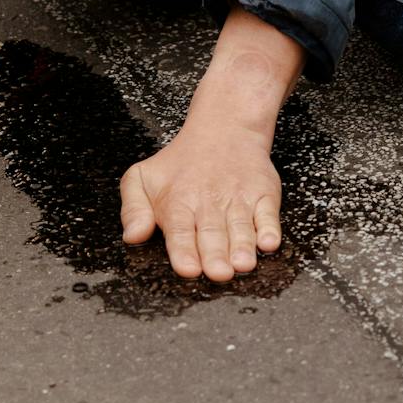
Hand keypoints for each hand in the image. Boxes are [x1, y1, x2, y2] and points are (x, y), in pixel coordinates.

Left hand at [119, 117, 281, 280]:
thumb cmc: (181, 163)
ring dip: (242, 246)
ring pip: (240, 227)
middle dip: (215, 256)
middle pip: (212, 233)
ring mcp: (238, 199)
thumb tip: (132, 235)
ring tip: (242, 264)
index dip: (184, 251)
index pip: (179, 230)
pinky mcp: (263, 195)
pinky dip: (270, 228)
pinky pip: (268, 214)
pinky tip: (268, 242)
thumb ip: (133, 209)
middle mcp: (209, 202)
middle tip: (218, 273)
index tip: (188, 269)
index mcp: (178, 203)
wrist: (224, 129)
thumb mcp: (142, 177)